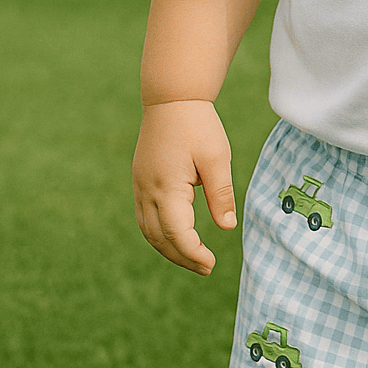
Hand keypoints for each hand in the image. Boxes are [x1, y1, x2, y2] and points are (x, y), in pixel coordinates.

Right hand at [133, 101, 236, 273]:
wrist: (172, 99)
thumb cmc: (198, 126)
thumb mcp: (217, 158)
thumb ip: (220, 194)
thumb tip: (227, 227)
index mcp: (167, 188)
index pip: (177, 234)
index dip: (194, 253)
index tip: (212, 264)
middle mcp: (147, 191)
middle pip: (159, 238)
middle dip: (182, 257)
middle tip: (205, 268)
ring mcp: (140, 186)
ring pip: (148, 230)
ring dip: (168, 248)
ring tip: (192, 258)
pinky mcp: (140, 180)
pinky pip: (145, 217)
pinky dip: (159, 233)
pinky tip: (176, 236)